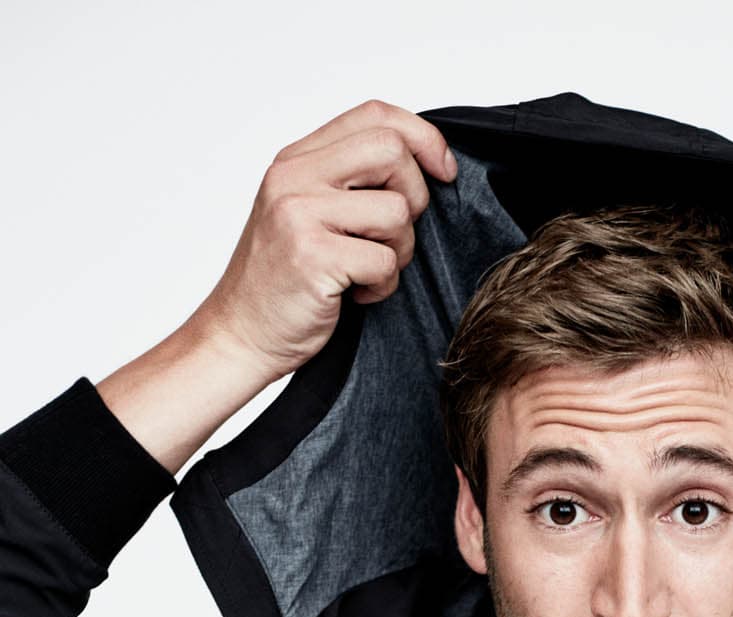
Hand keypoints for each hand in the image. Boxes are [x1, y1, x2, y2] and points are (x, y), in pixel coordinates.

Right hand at [191, 99, 457, 384]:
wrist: (240, 334)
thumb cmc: (282, 283)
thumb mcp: (308, 214)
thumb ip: (348, 182)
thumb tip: (422, 166)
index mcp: (297, 159)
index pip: (373, 116)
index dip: (422, 137)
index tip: (443, 171)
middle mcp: (294, 177)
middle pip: (391, 151)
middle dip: (416, 196)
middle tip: (395, 235)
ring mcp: (299, 214)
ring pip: (397, 210)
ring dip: (400, 250)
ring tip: (368, 271)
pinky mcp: (311, 256)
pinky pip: (384, 261)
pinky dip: (383, 286)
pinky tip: (356, 295)